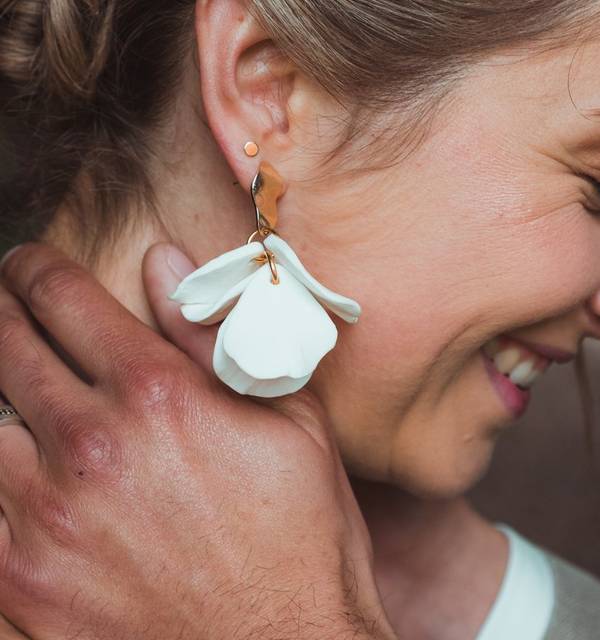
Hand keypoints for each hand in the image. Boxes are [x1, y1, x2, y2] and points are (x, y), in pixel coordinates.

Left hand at [0, 243, 394, 639]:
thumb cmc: (301, 537)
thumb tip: (164, 264)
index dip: (37, 270)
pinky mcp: (20, 583)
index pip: (63, 299)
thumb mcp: (291, 424)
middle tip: (7, 308)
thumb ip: (217, 337)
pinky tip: (21, 476)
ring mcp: (43, 517)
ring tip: (22, 399)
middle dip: (1, 313)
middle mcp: (90, 445)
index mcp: (158, 395)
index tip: (30, 267)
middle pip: (4, 348)